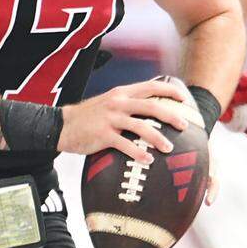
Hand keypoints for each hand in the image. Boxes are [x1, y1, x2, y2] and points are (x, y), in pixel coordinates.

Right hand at [59, 79, 188, 162]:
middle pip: (151, 106)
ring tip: (169, 148)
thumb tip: (151, 109)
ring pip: (141, 127)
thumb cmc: (89, 116)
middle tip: (184, 126)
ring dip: (158, 138)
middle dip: (171, 116)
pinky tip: (148, 160)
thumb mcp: (109, 102)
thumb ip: (127, 103)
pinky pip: (125, 145)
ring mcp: (111, 118)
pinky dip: (138, 153)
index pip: (150, 86)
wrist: (62, 125)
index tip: (184, 99)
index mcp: (122, 93)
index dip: (169, 91)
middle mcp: (118, 102)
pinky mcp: (103, 135)